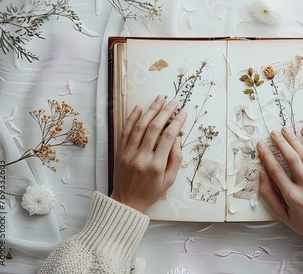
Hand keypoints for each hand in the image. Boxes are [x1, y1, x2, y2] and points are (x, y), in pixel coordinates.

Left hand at [111, 96, 186, 211]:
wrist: (126, 202)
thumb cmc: (151, 192)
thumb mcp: (169, 180)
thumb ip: (175, 159)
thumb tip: (175, 138)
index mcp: (156, 165)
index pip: (168, 137)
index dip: (177, 122)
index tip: (183, 112)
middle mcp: (141, 157)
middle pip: (154, 128)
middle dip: (165, 112)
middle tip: (173, 102)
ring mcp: (128, 153)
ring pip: (140, 126)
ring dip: (150, 110)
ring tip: (159, 99)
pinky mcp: (119, 152)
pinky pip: (125, 131)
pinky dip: (132, 118)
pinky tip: (139, 108)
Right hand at [256, 126, 302, 242]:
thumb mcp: (281, 215)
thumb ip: (268, 195)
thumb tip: (262, 174)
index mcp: (292, 197)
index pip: (276, 171)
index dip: (267, 155)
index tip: (260, 145)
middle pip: (292, 159)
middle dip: (281, 143)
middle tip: (272, 133)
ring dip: (294, 140)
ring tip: (284, 130)